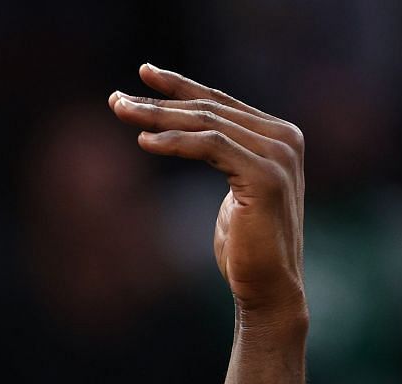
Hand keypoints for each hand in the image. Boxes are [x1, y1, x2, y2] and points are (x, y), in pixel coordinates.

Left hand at [109, 64, 305, 321]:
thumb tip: (188, 137)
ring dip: (158, 116)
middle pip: (210, 109)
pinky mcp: (265, 175)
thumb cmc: (244, 249)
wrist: (268, 290)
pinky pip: (210, 146)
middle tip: (116, 98)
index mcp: (278, 136)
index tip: (142, 74)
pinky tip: (145, 142)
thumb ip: (223, 156)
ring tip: (121, 113)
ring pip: (207, 123)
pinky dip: (174, 142)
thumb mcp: (234, 192)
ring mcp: (279, 154)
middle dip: (159, 101)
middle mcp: (285, 138)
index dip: (180, 86)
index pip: (221, 103)